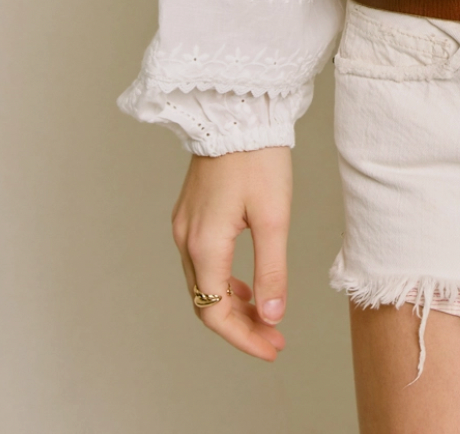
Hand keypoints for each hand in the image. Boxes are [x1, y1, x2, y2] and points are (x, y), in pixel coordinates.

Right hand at [171, 146, 292, 360]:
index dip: (244, 337)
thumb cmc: (258, 157)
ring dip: (232, 306)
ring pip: (203, 284)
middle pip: (206, 302)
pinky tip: (246, 286)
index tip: (274, 348)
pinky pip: (202, 262)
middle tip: (274, 339)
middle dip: (240, 326)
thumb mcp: (274, 216)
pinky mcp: (191, 213)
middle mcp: (186, 240)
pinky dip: (224, 282)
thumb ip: (272, 270)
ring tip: (265, 318)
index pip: (216, 312)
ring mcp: (184, 226)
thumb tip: (271, 316)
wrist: (237, 111)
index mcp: (204, 245)